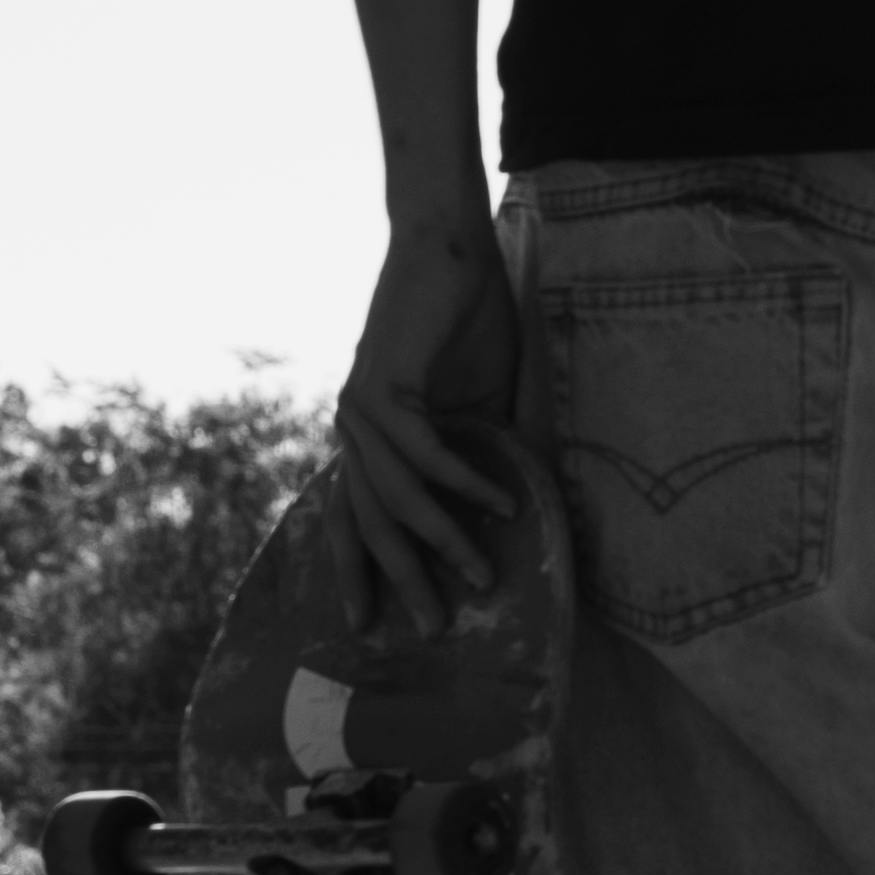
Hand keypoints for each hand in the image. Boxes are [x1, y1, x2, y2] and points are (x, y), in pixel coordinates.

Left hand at [331, 201, 525, 635]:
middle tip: (432, 627)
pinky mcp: (384, 387)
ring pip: (395, 498)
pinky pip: (425, 454)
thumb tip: (522, 508)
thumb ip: (485, 451)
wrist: (451, 247)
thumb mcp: (482, 400)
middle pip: (369, 523)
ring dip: (441, 541)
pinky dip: (464, 483)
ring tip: (482, 576)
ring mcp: (361, 410)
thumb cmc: (468, 319)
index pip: (354, 516)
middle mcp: (352, 429)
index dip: (358, 571)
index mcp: (368, 436)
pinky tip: (502, 504)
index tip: (370, 625)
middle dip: (400, 580)